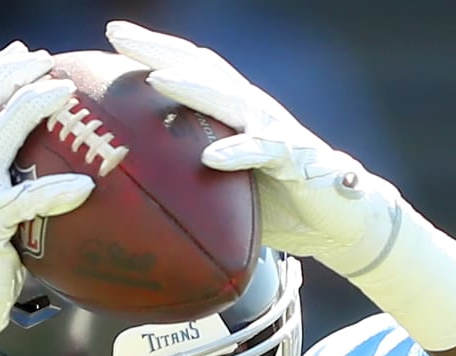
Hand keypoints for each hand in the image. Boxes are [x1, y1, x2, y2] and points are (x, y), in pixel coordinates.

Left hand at [106, 22, 402, 278]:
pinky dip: (238, 151)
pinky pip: (265, 151)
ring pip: (230, 100)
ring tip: (158, 80)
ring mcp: (274, 130)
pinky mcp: (296, 158)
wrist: (341, 219)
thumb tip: (134, 191)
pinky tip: (212, 156)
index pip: (190, 69)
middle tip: (118, 36)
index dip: (154, 49)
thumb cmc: (278, 202)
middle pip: (202, 70)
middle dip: (160, 51)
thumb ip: (188, 177)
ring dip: (193, 89)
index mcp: (233, 111)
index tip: (113, 36)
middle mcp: (252, 109)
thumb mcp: (224, 187)